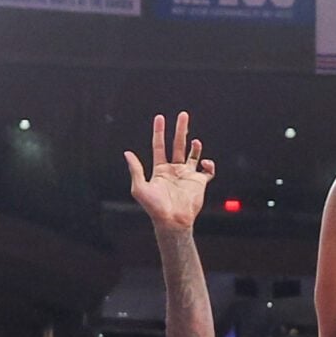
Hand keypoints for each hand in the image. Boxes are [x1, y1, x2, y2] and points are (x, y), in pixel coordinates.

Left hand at [125, 112, 215, 229]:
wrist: (172, 221)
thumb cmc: (155, 207)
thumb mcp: (140, 187)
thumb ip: (135, 169)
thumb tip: (127, 153)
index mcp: (160, 169)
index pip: (159, 145)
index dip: (159, 131)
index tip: (160, 117)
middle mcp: (174, 170)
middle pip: (178, 144)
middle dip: (181, 129)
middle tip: (183, 115)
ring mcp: (187, 175)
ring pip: (193, 154)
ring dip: (195, 145)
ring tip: (195, 141)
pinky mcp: (199, 183)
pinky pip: (208, 171)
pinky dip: (209, 165)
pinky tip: (204, 163)